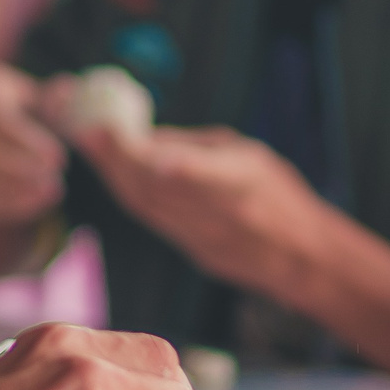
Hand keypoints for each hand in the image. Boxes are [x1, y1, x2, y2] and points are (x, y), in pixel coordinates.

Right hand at [0, 65, 66, 222]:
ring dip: (14, 190)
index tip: (58, 157)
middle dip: (21, 169)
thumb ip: (46, 97)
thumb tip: (69, 88)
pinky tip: (33, 203)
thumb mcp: (20, 91)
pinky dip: (4, 204)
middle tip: (54, 179)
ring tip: (49, 193)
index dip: (28, 142)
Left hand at [73, 124, 329, 303]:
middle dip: (117, 158)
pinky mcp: (194, 252)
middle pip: (157, 187)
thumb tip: (148, 139)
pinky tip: (115, 174)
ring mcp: (204, 238)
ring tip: (92, 146)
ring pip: (147, 205)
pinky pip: (153, 218)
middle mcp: (221, 214)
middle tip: (87, 130)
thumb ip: (199, 147)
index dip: (160, 159)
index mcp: (243, 183)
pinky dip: (131, 194)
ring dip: (115, 175)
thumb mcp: (251, 155)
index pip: (201, 174)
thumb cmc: (280, 195)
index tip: (126, 136)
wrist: (302, 258)